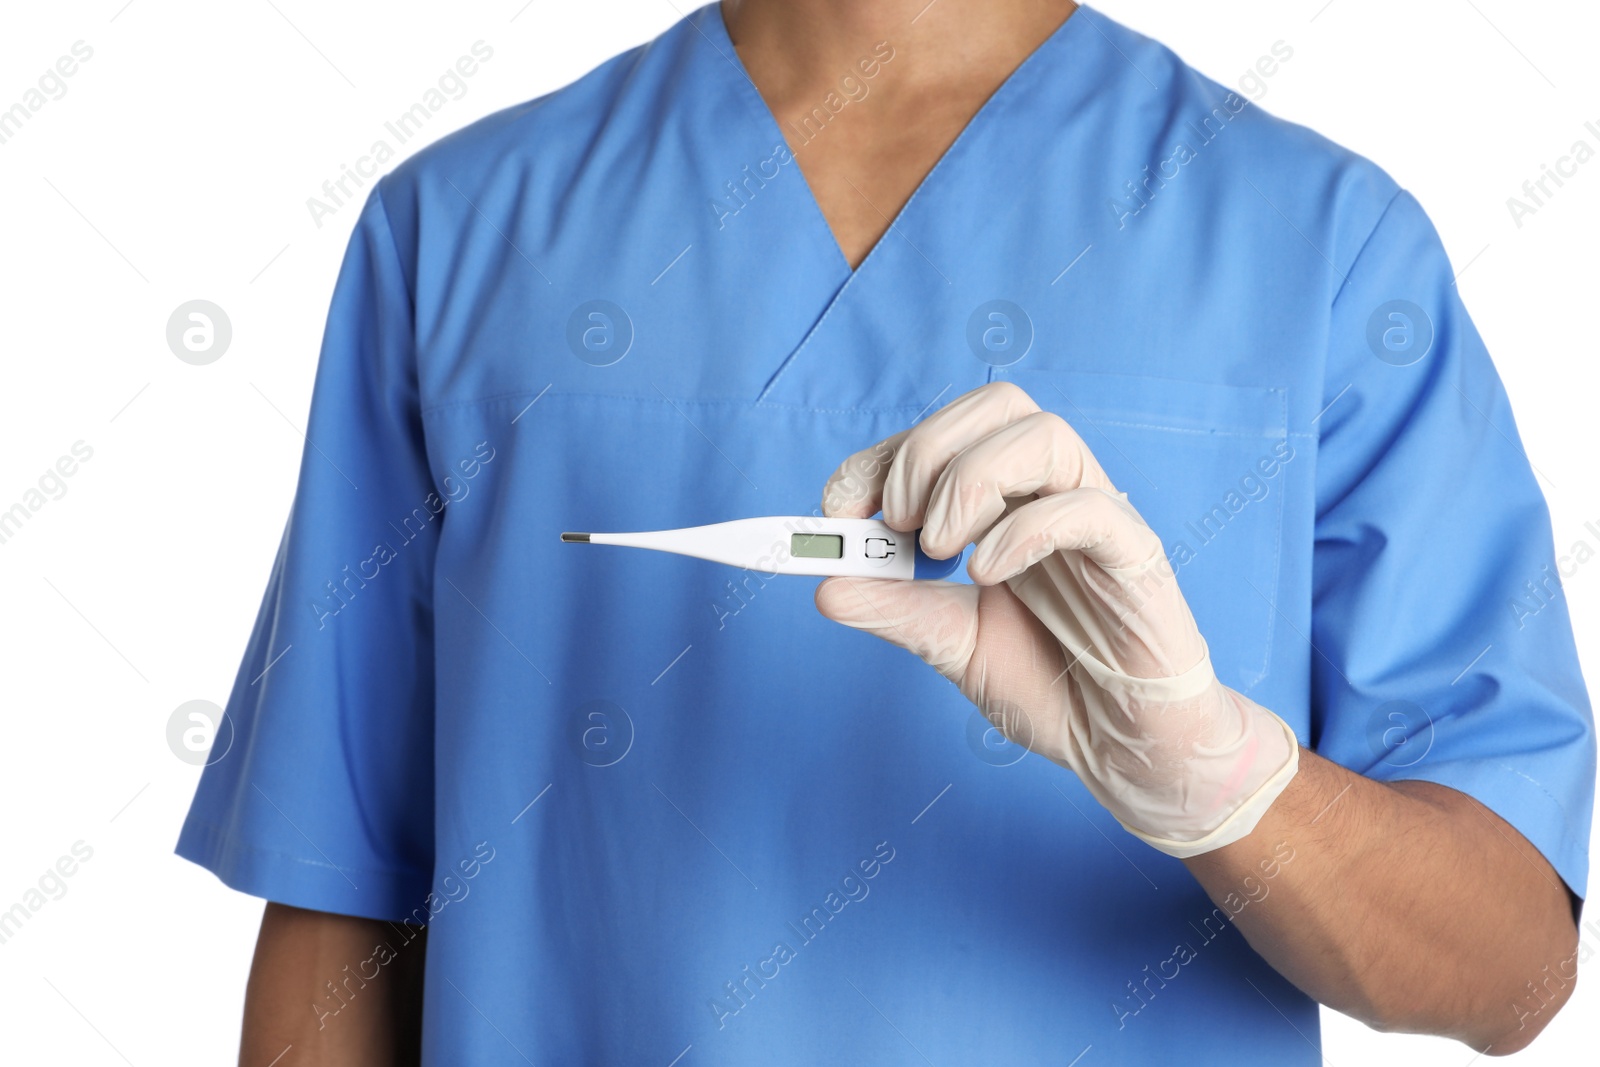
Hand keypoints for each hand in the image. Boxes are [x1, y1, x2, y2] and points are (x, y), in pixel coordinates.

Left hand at [815, 382, 1297, 855]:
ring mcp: (1095, 518)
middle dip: (926, 454)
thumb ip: (895, 609)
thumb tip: (824, 585)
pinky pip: (1087, 508)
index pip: (945, 432)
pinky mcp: (1135, 556)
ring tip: (942, 551)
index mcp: (1006, 501)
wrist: (1120, 746)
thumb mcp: (951, 645)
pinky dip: (1022, 531)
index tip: (838, 507)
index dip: (883, 455)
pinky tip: (988, 575)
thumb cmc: (1050, 684)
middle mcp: (1051, 493)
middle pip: (997, 404)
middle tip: (900, 528)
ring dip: (971, 481)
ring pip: (1043, 434)